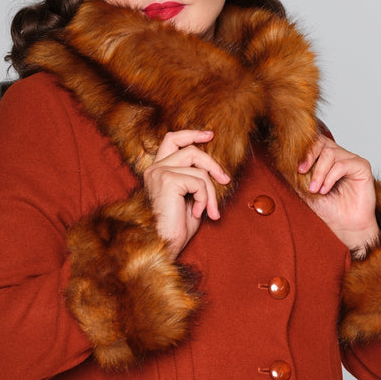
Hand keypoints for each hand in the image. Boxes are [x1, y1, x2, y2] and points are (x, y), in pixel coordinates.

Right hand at [143, 130, 230, 257]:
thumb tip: (215, 169)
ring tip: (210, 210)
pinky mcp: (168, 180)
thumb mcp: (190, 197)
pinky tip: (198, 212)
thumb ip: (196, 179)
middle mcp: (155, 168)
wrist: (162, 245)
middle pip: (191, 150)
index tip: (210, 135)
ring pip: (199, 169)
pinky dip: (205, 198)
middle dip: (212, 164)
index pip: (173, 139)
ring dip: (210, 192)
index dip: (192, 134)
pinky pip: (199, 182)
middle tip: (225, 179)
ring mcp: (160, 173)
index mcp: (157, 170)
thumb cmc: (176, 228)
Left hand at [298, 135, 380, 256]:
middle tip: (301, 172)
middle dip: (309, 156)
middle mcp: (340, 156)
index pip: (314, 142)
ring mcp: (351, 160)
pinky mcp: (362, 166)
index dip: (304, 150)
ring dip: (319, 172)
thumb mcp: (305, 190)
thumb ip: (295, 176)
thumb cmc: (328, 208)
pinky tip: (325, 190)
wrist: (345, 226)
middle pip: (322, 142)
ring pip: (330, 154)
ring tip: (315, 189)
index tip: (297, 168)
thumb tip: (280, 163)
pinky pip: (342, 165)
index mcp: (327, 158)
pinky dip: (330, 177)